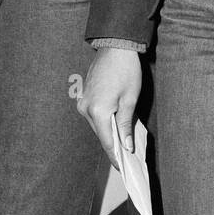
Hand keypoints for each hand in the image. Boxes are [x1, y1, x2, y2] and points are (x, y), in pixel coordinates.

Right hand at [77, 48, 141, 166]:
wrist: (115, 47)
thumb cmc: (126, 71)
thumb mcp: (130, 99)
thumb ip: (126, 124)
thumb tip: (125, 146)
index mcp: (97, 111)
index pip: (107, 141)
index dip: (115, 156)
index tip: (123, 168)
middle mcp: (85, 109)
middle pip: (101, 133)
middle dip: (113, 144)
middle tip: (127, 157)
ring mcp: (83, 102)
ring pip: (97, 124)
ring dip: (108, 132)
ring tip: (123, 142)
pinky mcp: (84, 96)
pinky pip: (94, 114)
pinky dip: (104, 120)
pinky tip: (115, 123)